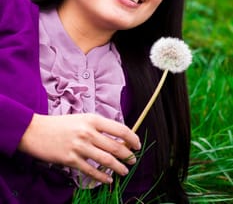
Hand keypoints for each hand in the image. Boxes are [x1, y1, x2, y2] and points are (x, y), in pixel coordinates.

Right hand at [18, 113, 140, 183]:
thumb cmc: (60, 124)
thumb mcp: (82, 119)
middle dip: (128, 155)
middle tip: (133, 160)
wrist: (36, 131)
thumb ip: (98, 127)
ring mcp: (79, 146)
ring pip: (106, 160)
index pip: (120, 129)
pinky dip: (102, 177)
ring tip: (125, 171)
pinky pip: (91, 171)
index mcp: (93, 119)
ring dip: (119, 167)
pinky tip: (108, 179)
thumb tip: (117, 139)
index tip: (137, 144)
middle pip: (116, 146)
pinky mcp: (71, 160)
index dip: (132, 138)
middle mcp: (88, 132)